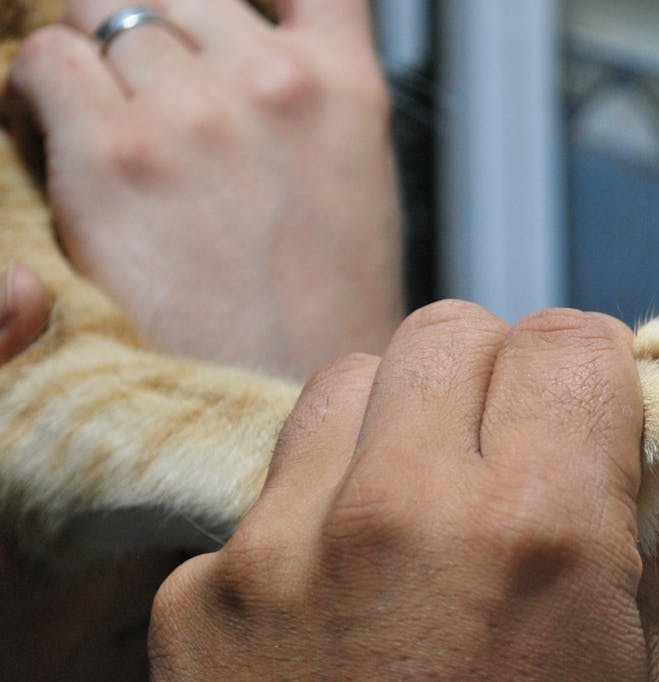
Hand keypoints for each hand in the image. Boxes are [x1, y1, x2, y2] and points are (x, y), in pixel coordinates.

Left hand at [6, 0, 402, 377]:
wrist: (287, 400)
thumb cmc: (322, 314)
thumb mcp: (356, 181)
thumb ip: (312, 92)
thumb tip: (253, 35)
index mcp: (344, 85)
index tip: (204, 20)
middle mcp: (271, 82)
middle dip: (148, 27)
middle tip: (144, 90)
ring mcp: (194, 112)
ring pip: (102, 13)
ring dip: (92, 60)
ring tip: (103, 126)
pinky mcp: (118, 155)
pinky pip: (45, 64)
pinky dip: (37, 93)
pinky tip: (63, 144)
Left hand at [137, 303, 658, 681]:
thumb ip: (654, 545)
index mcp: (536, 533)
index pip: (573, 340)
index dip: (602, 370)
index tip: (600, 413)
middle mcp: (402, 509)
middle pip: (456, 329)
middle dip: (504, 376)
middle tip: (515, 452)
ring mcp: (281, 543)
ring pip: (353, 378)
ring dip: (406, 417)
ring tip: (424, 503)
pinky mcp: (201, 590)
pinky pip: (274, 489)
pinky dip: (323, 509)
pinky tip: (343, 597)